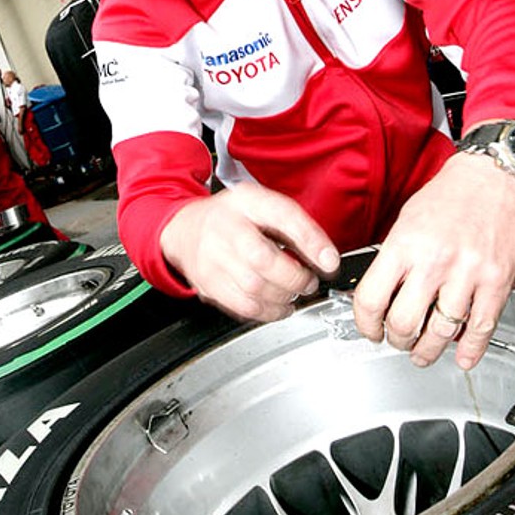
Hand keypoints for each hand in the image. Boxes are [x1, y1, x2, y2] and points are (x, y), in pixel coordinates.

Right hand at [160, 185, 339, 322]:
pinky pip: (242, 306)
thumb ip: (297, 228)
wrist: (184, 229)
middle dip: (295, 278)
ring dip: (284, 297)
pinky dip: (268, 312)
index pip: (281, 216)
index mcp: (245, 202)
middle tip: (308, 281)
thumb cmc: (232, 218)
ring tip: (294, 291)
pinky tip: (279, 305)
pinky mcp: (208, 285)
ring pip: (254, 288)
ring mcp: (211, 258)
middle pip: (263, 260)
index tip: (330, 262)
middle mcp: (224, 228)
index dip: (309, 241)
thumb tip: (328, 259)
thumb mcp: (264, 207)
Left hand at [352, 153, 514, 370]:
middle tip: (399, 340)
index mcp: (405, 244)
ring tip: (425, 351)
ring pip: (441, 332)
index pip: (370, 299)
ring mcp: (468, 272)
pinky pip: (481, 327)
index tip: (370, 330)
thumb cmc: (451, 195)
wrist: (495, 174)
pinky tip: (463, 355)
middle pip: (404, 323)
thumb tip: (379, 295)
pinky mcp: (498, 281)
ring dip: (429, 350)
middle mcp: (435, 260)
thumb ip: (394, 259)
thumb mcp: (407, 220)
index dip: (365, 324)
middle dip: (397, 340)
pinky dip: (471, 349)